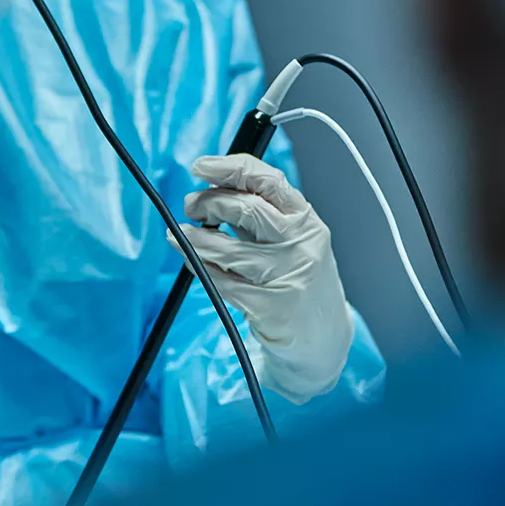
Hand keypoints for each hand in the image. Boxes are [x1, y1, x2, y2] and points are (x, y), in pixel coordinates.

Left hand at [171, 154, 353, 403]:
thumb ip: (257, 215)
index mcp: (305, 219)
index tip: (201, 167)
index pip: (268, 181)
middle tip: (191, 207)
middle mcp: (302, 244)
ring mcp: (288, 276)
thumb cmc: (298, 279)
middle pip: (246, 208)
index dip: (230, 168)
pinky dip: (199, 267)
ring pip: (228, 249)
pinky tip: (190, 259)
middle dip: (209, 202)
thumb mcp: (289, 239)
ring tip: (180, 234)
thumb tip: (211, 188)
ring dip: (195, 238)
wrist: (324, 338)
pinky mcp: (270, 307)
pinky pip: (222, 282)